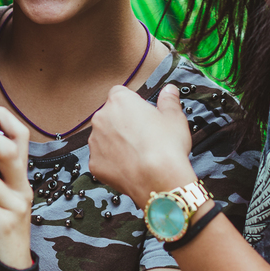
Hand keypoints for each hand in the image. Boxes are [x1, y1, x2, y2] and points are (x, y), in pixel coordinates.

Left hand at [89, 85, 195, 206]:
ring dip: (116, 142)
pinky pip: (103, 159)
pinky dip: (113, 162)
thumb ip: (168, 100)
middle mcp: (102, 118)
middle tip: (143, 135)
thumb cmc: (166, 147)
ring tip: (138, 153)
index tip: (143, 114)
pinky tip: (130, 166)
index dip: (133, 104)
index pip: (120, 94)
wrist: (158, 179)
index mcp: (120, 101)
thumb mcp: (174, 118)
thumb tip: (169, 90)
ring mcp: (95, 142)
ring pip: (105, 137)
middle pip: (110, 115)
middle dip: (123, 123)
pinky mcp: (94, 163)